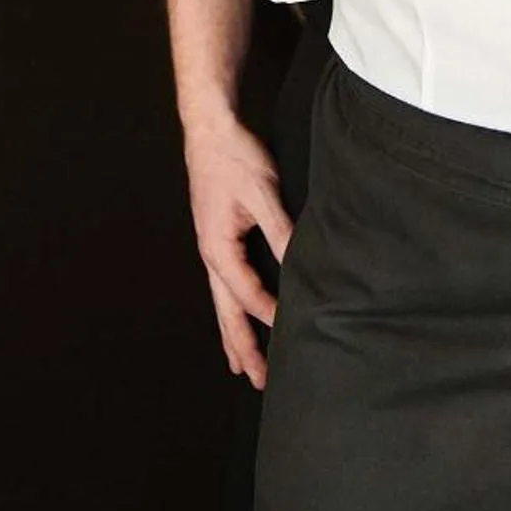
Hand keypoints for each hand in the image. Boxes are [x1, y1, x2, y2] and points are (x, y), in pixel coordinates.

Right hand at [184, 111, 293, 389]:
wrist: (210, 128)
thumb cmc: (235, 157)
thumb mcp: (263, 192)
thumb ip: (281, 231)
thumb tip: (300, 264)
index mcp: (219, 249)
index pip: (248, 296)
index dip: (272, 317)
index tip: (295, 336)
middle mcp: (211, 255)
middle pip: (227, 313)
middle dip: (243, 347)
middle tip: (260, 381)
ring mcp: (211, 247)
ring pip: (222, 302)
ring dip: (233, 334)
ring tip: (242, 365)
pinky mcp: (217, 237)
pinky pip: (224, 284)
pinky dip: (232, 307)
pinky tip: (239, 312)